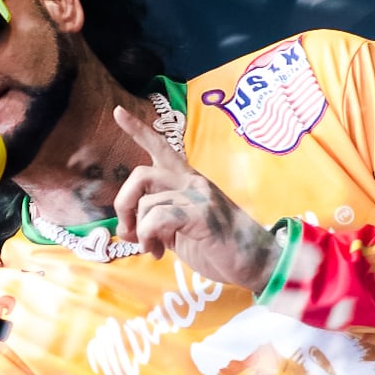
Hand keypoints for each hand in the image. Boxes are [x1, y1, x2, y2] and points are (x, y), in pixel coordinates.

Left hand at [113, 105, 281, 292]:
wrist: (257, 262)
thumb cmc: (220, 248)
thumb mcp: (182, 230)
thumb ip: (157, 221)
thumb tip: (126, 228)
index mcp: (188, 181)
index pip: (161, 148)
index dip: (138, 130)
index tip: (118, 112)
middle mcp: (192, 182)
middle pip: (140, 174)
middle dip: (124, 203)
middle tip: (127, 231)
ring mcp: (198, 196)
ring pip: (147, 202)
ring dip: (139, 231)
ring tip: (151, 248)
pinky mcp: (200, 215)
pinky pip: (157, 218)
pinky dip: (148, 238)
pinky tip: (158, 252)